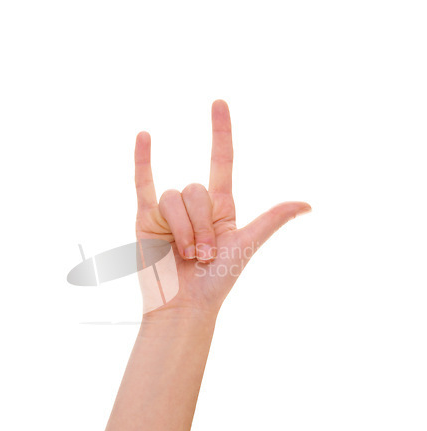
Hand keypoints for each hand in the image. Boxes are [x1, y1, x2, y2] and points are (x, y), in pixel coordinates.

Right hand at [134, 100, 310, 317]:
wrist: (184, 306)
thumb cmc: (217, 281)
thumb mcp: (246, 245)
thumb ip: (271, 220)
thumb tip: (308, 203)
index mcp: (221, 208)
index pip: (221, 160)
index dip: (220, 132)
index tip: (218, 103)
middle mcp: (195, 206)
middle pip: (195, 190)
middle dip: (201, 225)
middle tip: (204, 254)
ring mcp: (169, 212)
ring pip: (173, 198)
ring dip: (182, 229)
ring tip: (185, 255)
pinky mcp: (145, 219)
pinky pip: (143, 184)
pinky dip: (142, 161)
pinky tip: (144, 136)